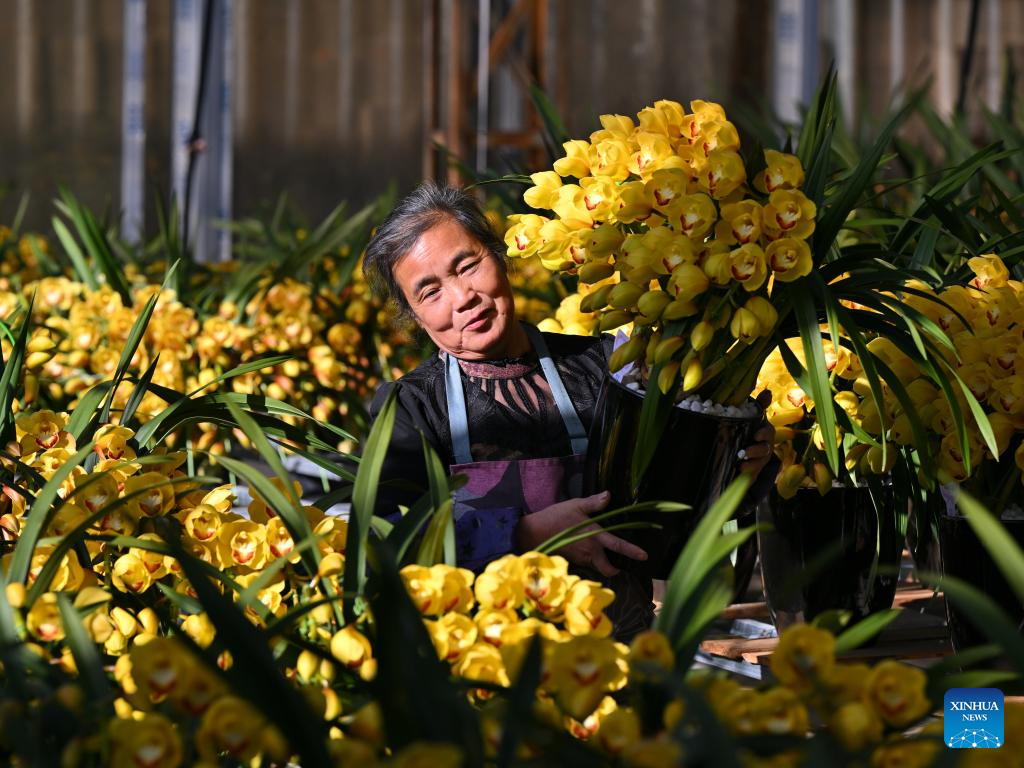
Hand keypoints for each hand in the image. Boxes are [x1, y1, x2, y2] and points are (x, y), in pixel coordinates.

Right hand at [514, 491, 647, 577]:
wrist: (532, 533)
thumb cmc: (555, 517)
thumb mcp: (575, 505)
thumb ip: (594, 502)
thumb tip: (609, 495)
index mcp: (594, 536)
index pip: (618, 545)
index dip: (632, 551)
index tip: (644, 556)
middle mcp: (590, 551)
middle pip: (608, 569)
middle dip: (614, 569)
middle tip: (617, 565)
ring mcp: (580, 559)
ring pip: (596, 566)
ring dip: (601, 563)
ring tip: (600, 553)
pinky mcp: (572, 561)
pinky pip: (585, 564)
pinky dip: (588, 560)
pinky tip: (584, 551)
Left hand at [739, 390, 776, 475]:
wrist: (742, 452)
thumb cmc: (747, 432)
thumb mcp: (750, 418)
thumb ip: (758, 406)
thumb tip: (768, 391)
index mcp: (764, 433)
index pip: (767, 432)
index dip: (764, 433)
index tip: (756, 435)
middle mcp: (765, 446)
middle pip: (765, 449)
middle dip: (757, 450)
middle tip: (745, 451)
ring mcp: (760, 459)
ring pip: (760, 461)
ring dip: (752, 462)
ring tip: (741, 461)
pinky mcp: (753, 471)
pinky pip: (754, 473)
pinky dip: (748, 471)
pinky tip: (740, 469)